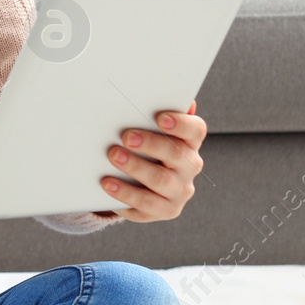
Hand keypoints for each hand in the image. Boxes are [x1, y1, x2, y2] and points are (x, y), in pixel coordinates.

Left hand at [94, 99, 205, 221]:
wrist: (145, 182)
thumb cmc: (147, 146)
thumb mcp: (152, 129)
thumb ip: (155, 111)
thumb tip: (161, 93)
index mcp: (190, 142)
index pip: (195, 130)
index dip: (181, 124)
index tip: (160, 117)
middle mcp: (190, 167)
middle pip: (176, 155)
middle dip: (150, 145)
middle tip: (126, 137)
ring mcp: (179, 191)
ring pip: (161, 181)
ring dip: (136, 168)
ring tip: (113, 156)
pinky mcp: (164, 210)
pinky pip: (146, 206)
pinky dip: (125, 195)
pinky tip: (108, 184)